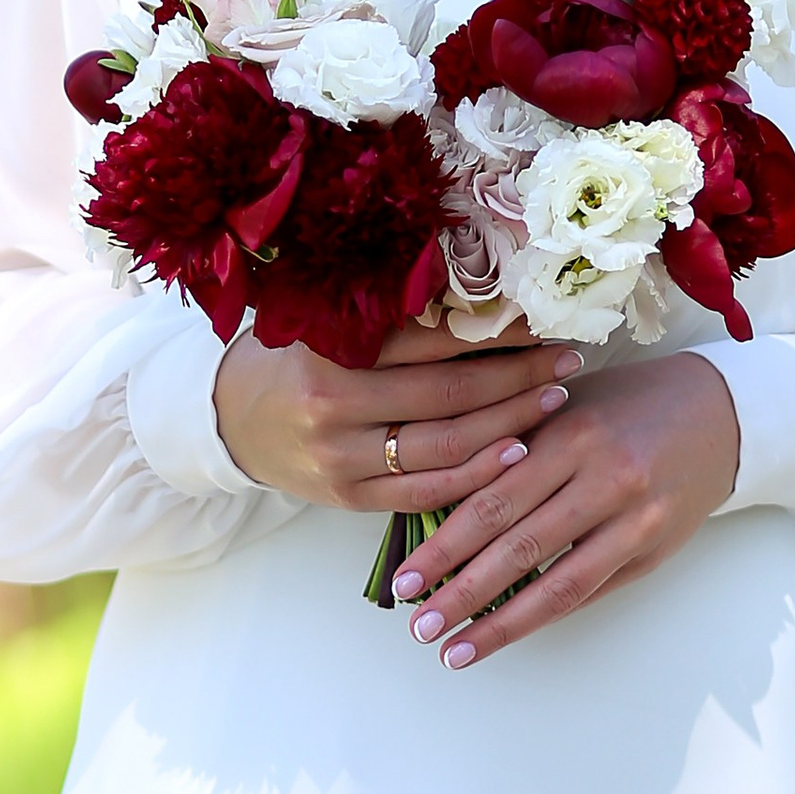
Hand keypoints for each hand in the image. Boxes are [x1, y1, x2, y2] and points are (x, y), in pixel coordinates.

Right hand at [213, 315, 584, 513]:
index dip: (493, 330)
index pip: (431, 339)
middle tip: (567, 360)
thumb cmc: (289, 357)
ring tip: (554, 401)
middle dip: (517, 377)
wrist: (227, 420)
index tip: (542, 319)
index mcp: (330, 351)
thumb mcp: (323, 322)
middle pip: (449, 394)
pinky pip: (426, 492)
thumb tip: (481, 295)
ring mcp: (343, 459)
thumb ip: (387, 316)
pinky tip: (516, 454)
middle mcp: (335, 407)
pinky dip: (476, 475)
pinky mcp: (349, 498)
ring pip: (445, 446)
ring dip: (509, 424)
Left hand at [388, 351, 742, 665]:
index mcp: (571, 434)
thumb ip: (512, 446)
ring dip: (500, 623)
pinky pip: (591, 590)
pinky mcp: (654, 551)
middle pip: (518, 548)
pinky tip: (509, 632)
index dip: (444, 546)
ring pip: (557, 584)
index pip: (493, 501)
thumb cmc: (626, 404)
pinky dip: (546, 616)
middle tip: (417, 625)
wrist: (721, 413)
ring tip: (454, 650)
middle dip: (461, 593)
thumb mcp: (566, 404)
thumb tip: (439, 503)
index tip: (404, 579)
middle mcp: (604, 479)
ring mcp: (635, 521)